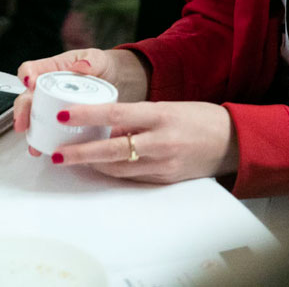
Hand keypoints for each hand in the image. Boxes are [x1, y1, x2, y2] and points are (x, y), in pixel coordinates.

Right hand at [11, 48, 148, 148]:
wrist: (118, 83)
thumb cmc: (103, 67)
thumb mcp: (98, 60)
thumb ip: (91, 61)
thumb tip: (82, 65)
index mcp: (52, 69)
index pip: (30, 69)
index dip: (26, 76)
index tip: (30, 83)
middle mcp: (47, 88)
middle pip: (27, 98)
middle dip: (22, 111)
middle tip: (23, 122)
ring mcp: (52, 106)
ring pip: (34, 118)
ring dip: (31, 132)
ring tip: (34, 144)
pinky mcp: (61, 122)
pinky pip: (48, 132)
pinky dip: (45, 142)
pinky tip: (46, 148)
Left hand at [46, 101, 237, 183]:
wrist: (232, 142)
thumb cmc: (200, 119)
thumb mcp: (168, 108)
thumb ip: (138, 116)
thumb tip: (107, 123)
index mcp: (160, 116)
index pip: (116, 114)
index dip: (87, 116)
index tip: (65, 116)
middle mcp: (160, 142)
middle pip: (112, 150)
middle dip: (80, 153)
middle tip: (57, 153)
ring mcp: (163, 164)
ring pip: (118, 169)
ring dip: (93, 165)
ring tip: (72, 158)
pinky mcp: (165, 180)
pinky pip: (132, 178)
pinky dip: (115, 172)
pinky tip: (102, 167)